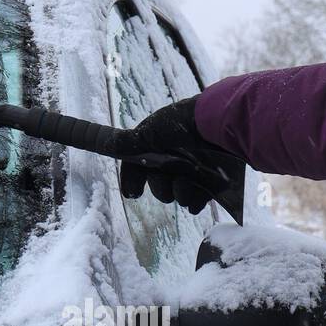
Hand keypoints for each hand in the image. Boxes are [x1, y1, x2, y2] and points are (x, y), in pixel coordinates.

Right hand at [118, 95, 243, 215]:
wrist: (219, 125)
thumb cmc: (182, 126)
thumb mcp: (149, 132)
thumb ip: (128, 144)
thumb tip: (106, 145)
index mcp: (158, 146)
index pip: (138, 168)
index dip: (133, 181)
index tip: (134, 193)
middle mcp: (175, 158)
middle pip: (159, 187)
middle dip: (162, 188)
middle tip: (169, 181)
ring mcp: (194, 171)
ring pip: (179, 196)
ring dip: (181, 193)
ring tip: (189, 183)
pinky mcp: (213, 181)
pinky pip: (198, 201)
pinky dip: (196, 201)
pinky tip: (199, 197)